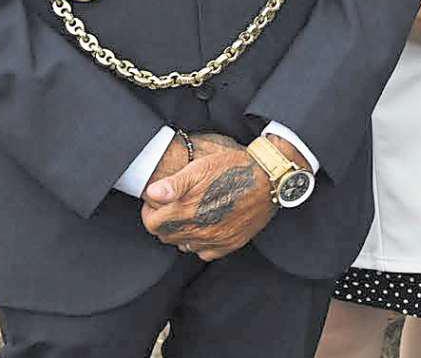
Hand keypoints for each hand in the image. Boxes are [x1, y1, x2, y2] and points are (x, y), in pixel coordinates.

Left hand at [140, 140, 286, 260]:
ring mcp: (215, 240)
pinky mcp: (230, 243)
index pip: (152, 224)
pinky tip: (207, 226)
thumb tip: (152, 194)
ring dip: (182, 233)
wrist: (269, 179)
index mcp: (186, 211)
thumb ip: (173, 183)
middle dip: (165, 222)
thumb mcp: (201, 167)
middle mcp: (198, 231)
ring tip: (191, 214)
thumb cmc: (234, 169)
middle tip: (174, 207)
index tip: (158, 202)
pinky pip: (205, 253)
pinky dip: (201, 243)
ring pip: (184, 245)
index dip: (151, 212)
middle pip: (166, 236)